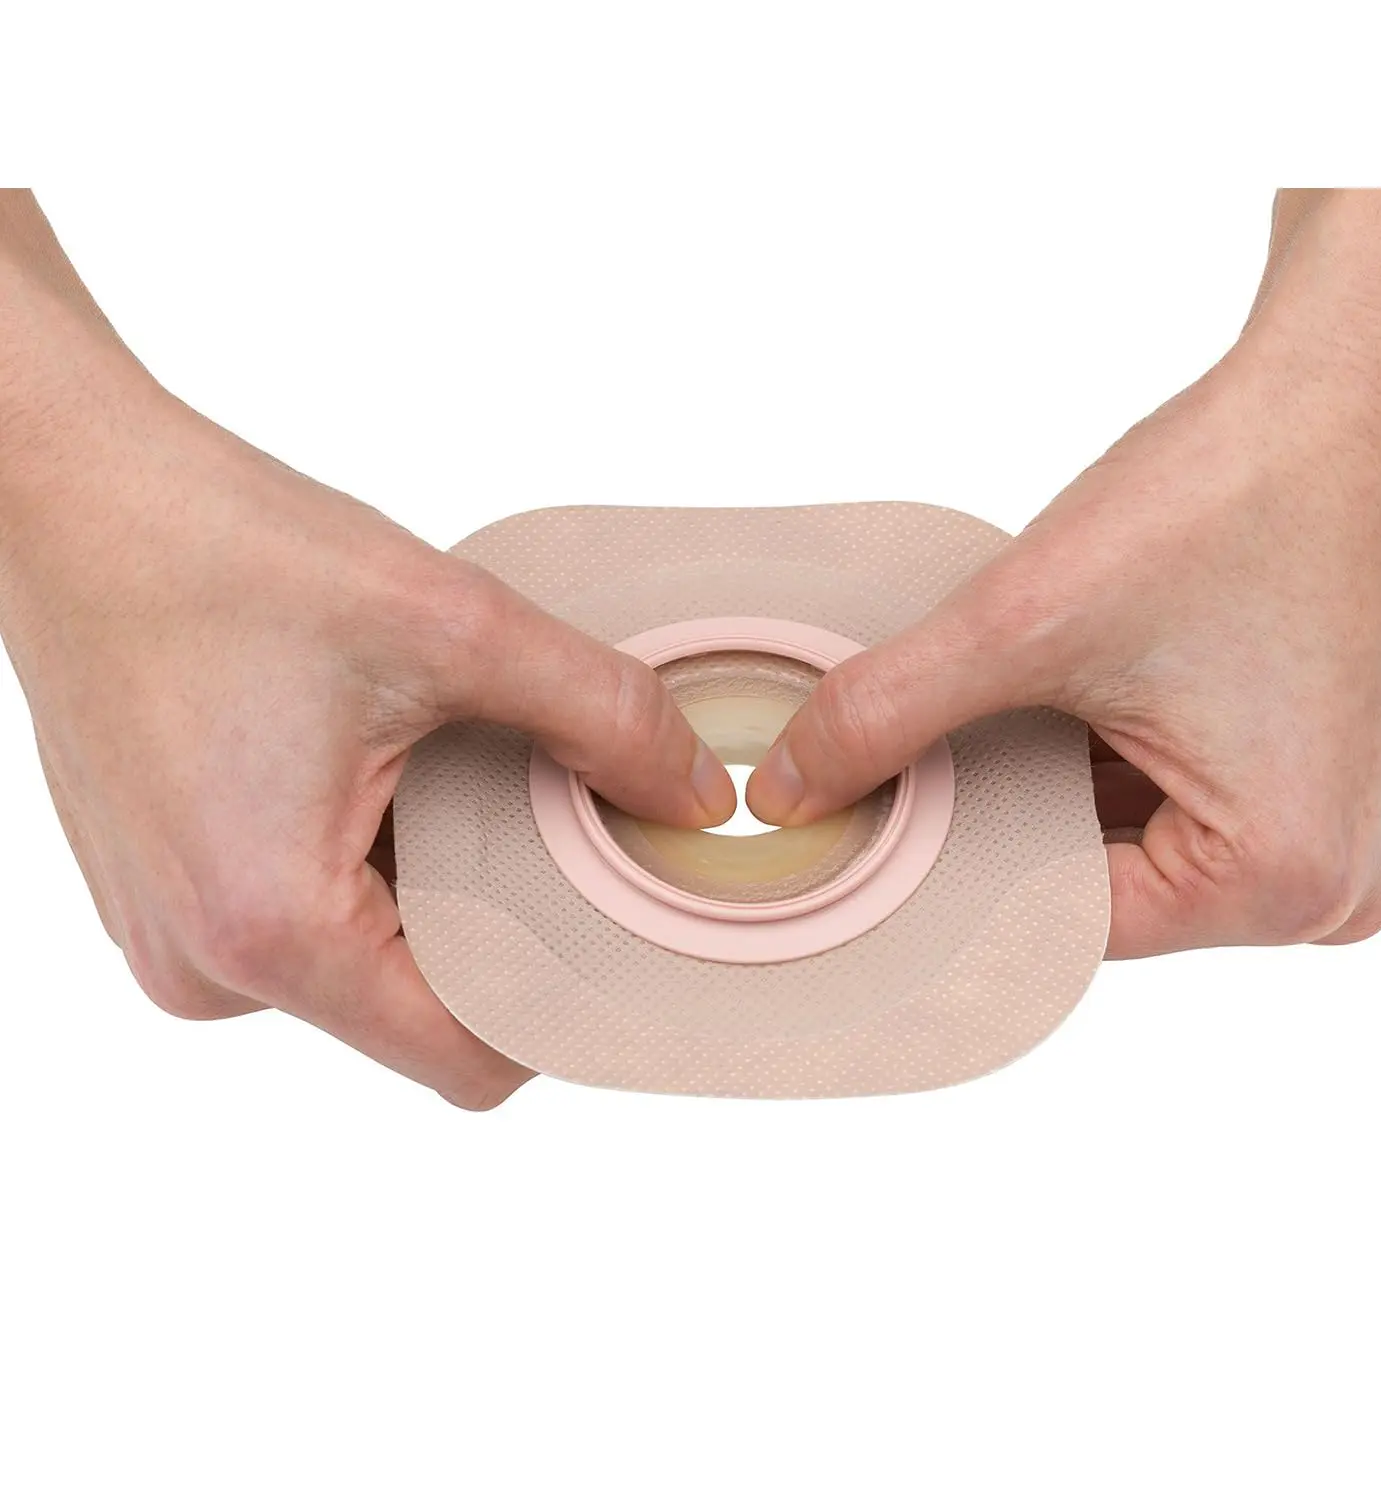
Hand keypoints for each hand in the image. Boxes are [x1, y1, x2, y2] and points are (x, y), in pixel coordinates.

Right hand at [2, 391, 733, 1107]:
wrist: (69, 499)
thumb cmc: (222, 551)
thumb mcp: (451, 623)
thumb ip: (600, 716)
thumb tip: (696, 794)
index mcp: (273, 928)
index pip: (470, 1059)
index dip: (565, 1000)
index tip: (616, 917)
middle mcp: (206, 967)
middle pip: (423, 1008)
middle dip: (503, 921)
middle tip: (538, 807)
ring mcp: (174, 939)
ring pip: (366, 963)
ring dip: (429, 884)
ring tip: (431, 767)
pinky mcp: (166, 898)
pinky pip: (304, 922)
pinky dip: (363, 864)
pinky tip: (371, 768)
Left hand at [749, 192, 1380, 957]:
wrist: (1341, 388)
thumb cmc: (1230, 495)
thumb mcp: (1027, 623)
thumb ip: (889, 715)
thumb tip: (785, 792)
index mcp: (1283, 880)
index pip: (1062, 919)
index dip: (958, 865)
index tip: (876, 833)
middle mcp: (1324, 886)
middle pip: (1098, 885)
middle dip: (1004, 819)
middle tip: (916, 764)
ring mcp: (1327, 831)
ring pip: (1127, 841)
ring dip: (1053, 780)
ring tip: (1017, 701)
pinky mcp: (1308, 776)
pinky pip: (1173, 801)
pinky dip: (1103, 756)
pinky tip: (1066, 693)